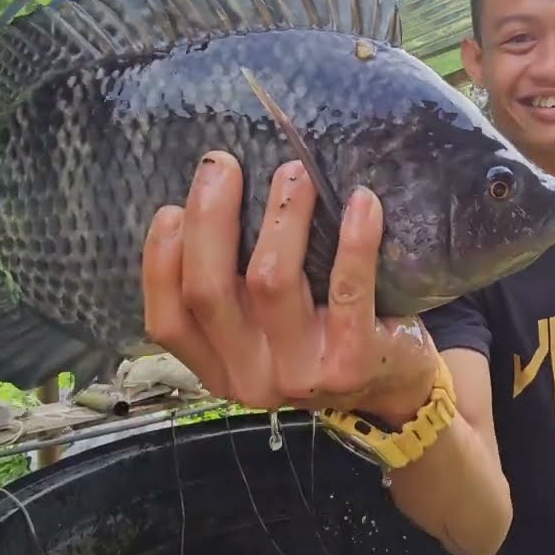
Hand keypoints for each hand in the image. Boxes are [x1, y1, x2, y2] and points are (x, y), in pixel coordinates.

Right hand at [140, 151, 438, 425]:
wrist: (394, 390)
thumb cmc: (324, 339)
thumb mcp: (266, 330)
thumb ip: (237, 291)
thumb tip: (213, 199)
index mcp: (218, 368)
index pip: (167, 320)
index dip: (159, 260)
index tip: (171, 207)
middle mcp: (250, 378)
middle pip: (208, 291)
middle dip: (209, 217)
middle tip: (223, 164)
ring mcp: (300, 374)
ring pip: (271, 281)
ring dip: (282, 216)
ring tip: (295, 172)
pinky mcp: (353, 362)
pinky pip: (347, 290)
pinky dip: (354, 240)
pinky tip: (362, 202)